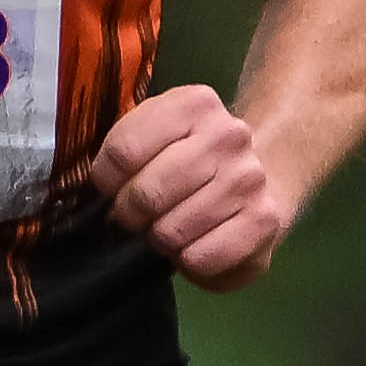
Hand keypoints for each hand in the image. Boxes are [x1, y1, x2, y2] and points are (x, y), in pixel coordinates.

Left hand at [85, 83, 295, 286]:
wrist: (260, 178)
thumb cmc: (190, 161)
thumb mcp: (157, 136)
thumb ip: (125, 152)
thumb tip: (100, 197)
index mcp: (194, 104)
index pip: (124, 150)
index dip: (106, 181)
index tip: (112, 188)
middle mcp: (228, 135)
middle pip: (147, 193)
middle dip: (130, 215)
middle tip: (137, 217)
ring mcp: (249, 178)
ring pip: (171, 230)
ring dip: (160, 240)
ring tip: (168, 229)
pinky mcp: (264, 220)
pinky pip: (202, 257)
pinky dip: (187, 261)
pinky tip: (195, 245)